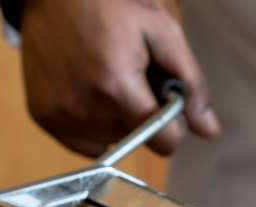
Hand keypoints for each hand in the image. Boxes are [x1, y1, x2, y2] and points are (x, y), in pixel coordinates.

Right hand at [19, 0, 220, 156]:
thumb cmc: (111, 5)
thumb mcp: (163, 33)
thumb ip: (191, 85)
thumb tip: (210, 132)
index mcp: (117, 88)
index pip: (165, 143)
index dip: (172, 123)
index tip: (163, 97)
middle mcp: (85, 109)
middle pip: (140, 141)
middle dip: (144, 116)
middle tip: (131, 78)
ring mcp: (60, 116)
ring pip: (114, 143)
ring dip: (118, 121)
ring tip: (106, 79)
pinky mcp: (44, 118)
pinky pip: (87, 143)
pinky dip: (94, 125)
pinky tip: (90, 93)